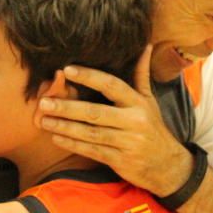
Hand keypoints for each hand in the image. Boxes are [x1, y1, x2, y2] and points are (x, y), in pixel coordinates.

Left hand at [36, 45, 194, 196]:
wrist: (168, 167)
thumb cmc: (154, 129)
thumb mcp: (150, 102)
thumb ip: (142, 75)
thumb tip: (145, 46)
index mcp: (138, 103)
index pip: (112, 85)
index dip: (89, 76)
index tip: (67, 70)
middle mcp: (134, 121)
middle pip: (95, 112)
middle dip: (67, 107)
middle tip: (43, 102)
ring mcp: (127, 143)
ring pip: (90, 133)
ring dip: (64, 127)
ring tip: (43, 120)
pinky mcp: (121, 161)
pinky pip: (92, 151)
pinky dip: (73, 145)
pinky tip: (56, 138)